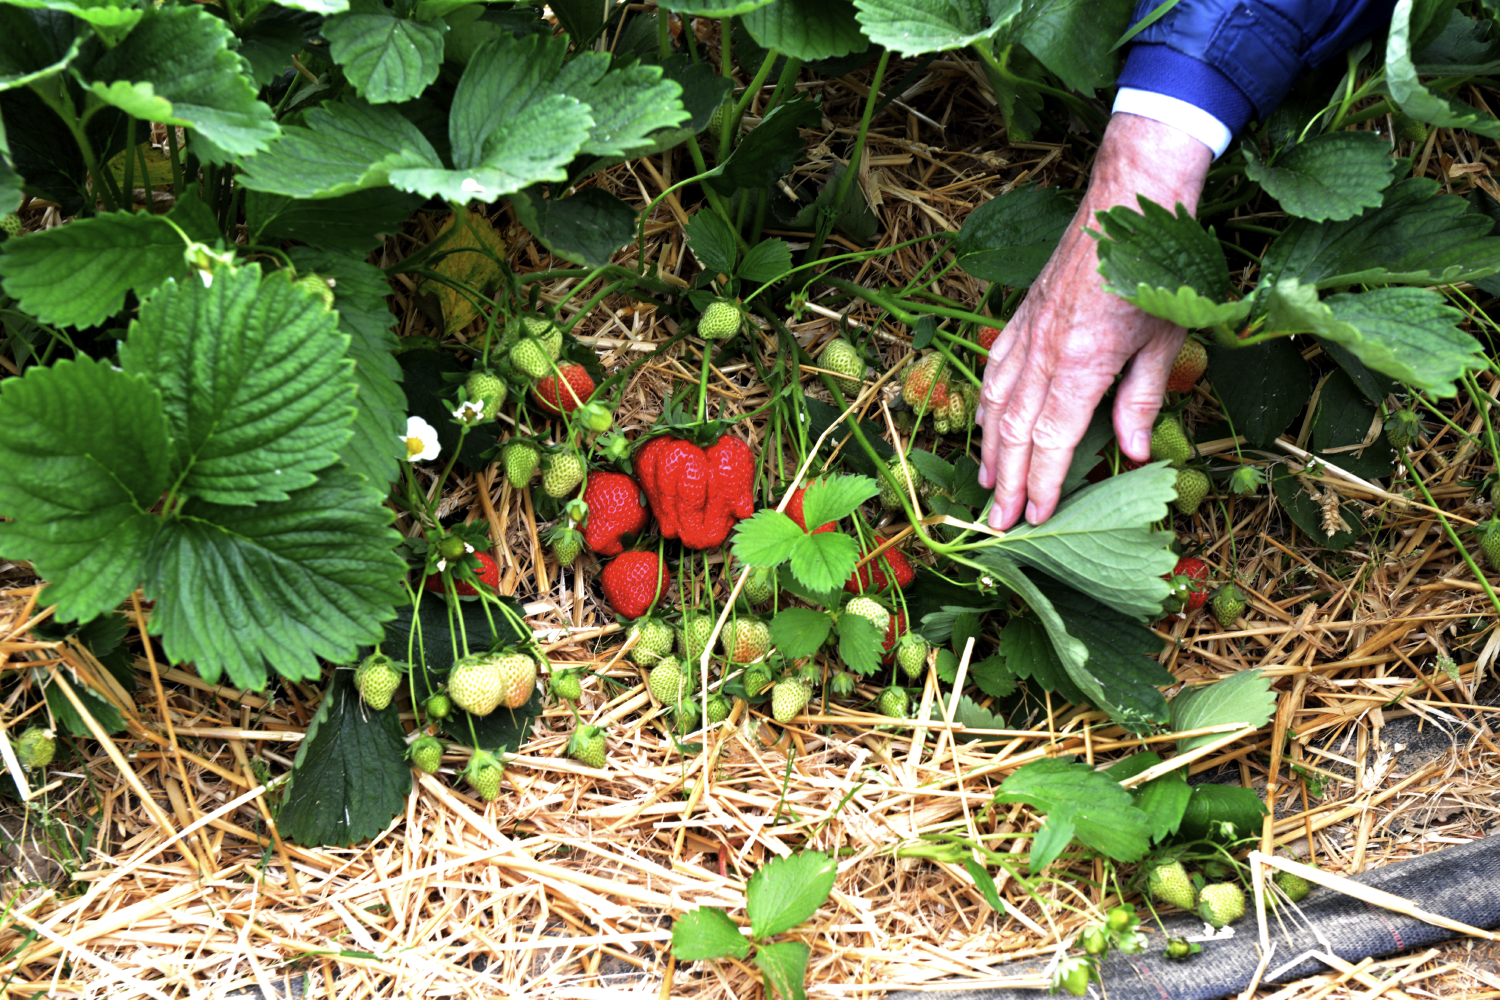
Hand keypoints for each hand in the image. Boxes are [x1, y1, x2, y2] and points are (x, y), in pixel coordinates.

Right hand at [976, 113, 1213, 529]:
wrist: (1129, 201)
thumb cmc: (1156, 270)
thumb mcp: (1165, 341)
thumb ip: (1142, 400)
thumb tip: (1131, 452)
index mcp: (1081, 364)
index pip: (1052, 440)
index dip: (1043, 484)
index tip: (1035, 516)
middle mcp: (1044, 353)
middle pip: (1015, 431)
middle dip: (1007, 481)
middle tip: (998, 522)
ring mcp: (1027, 333)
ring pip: (997, 403)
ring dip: (990, 448)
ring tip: (988, 482)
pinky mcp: (1022, 316)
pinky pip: (995, 368)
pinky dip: (987, 402)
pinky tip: (987, 421)